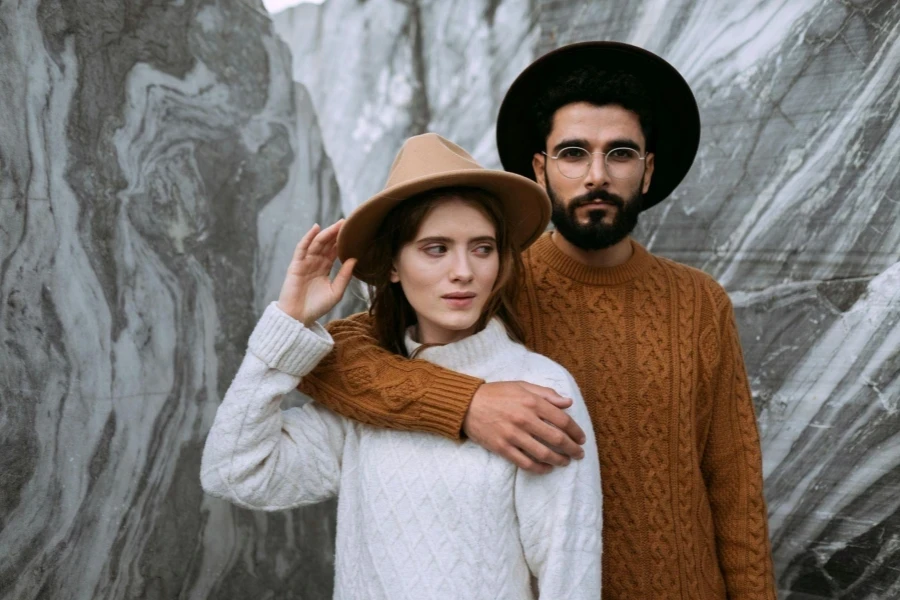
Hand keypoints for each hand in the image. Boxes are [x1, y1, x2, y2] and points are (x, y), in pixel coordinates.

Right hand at [277, 221, 357, 325]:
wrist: (299, 318)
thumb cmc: (317, 307)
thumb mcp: (336, 292)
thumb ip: (344, 276)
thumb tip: (355, 259)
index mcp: (324, 269)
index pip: (334, 252)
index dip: (342, 242)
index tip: (353, 232)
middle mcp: (315, 263)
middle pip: (326, 245)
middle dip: (336, 234)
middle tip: (347, 222)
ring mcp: (305, 263)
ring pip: (317, 244)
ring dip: (326, 233)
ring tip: (338, 224)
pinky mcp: (296, 265)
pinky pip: (302, 248)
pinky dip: (308, 237)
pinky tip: (316, 228)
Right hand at [462, 381, 586, 474]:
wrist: (467, 405)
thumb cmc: (496, 394)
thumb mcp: (522, 386)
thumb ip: (546, 394)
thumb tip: (568, 402)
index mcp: (531, 402)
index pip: (562, 420)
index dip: (576, 431)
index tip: (581, 438)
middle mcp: (524, 419)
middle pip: (557, 439)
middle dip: (572, 449)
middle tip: (579, 454)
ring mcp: (513, 435)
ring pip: (543, 453)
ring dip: (559, 460)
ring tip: (565, 462)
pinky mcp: (502, 448)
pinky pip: (526, 463)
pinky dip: (540, 469)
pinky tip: (547, 469)